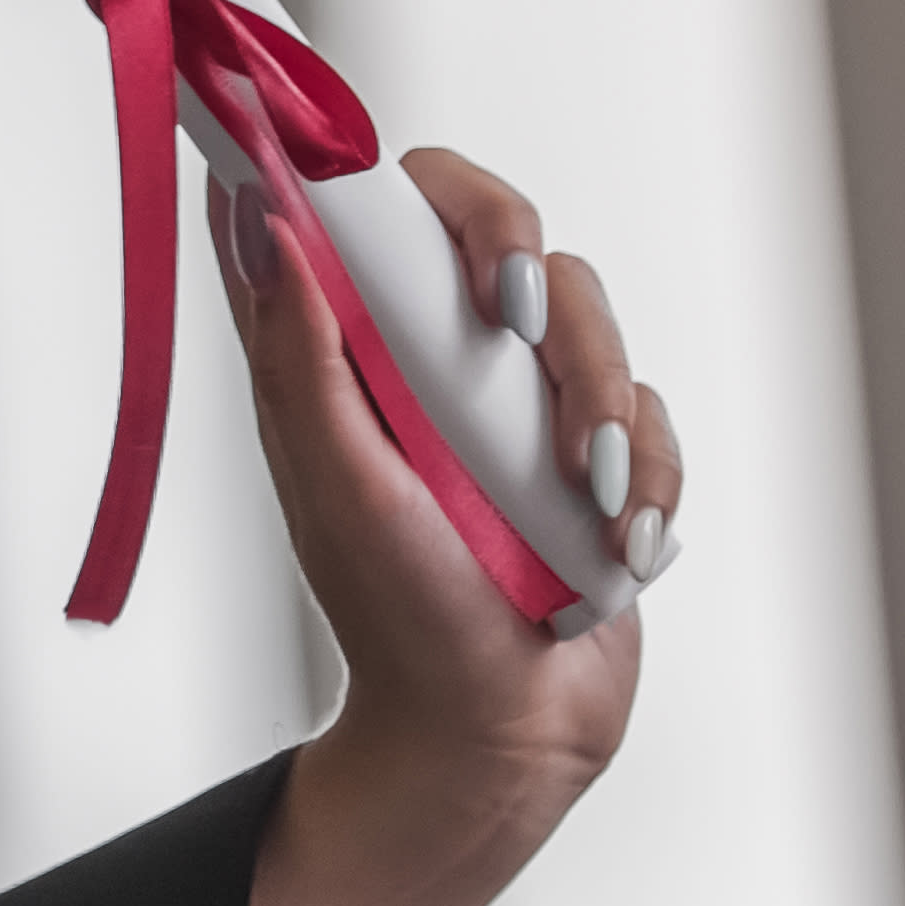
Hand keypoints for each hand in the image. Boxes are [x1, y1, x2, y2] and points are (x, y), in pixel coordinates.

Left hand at [226, 147, 681, 905]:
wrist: (496, 736)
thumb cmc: (398, 621)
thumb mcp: (338, 486)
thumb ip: (301, 357)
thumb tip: (260, 220)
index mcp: (355, 357)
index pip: (366, 211)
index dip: (373, 168)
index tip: (374, 170)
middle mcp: (437, 363)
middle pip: (493, 226)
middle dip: (514, 252)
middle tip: (511, 315)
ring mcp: (521, 404)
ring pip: (585, 314)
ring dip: (594, 400)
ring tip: (582, 495)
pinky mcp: (595, 452)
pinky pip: (644, 412)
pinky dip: (641, 477)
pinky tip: (618, 545)